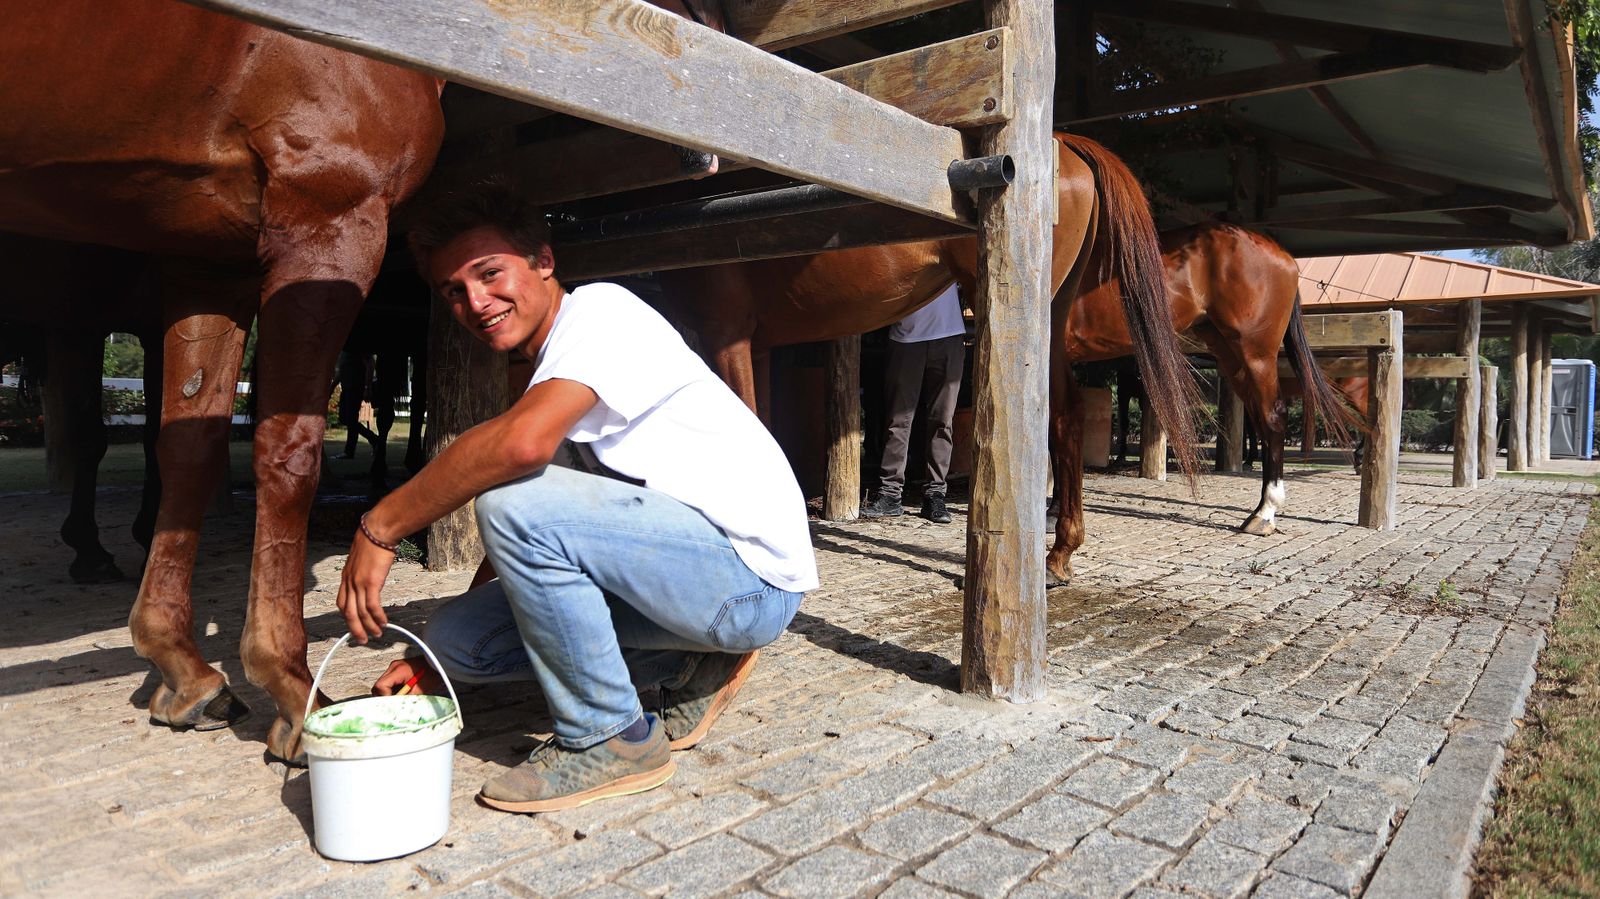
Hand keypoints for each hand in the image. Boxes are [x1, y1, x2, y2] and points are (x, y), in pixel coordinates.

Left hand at [336, 524, 396, 643]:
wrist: (377, 531)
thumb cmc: (373, 539)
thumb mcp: (361, 557)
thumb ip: (362, 570)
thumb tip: (371, 576)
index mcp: (345, 576)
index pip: (341, 602)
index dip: (347, 616)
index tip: (354, 624)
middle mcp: (349, 582)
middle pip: (348, 612)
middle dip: (354, 628)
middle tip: (362, 640)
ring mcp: (358, 583)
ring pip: (359, 612)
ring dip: (368, 626)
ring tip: (376, 634)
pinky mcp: (371, 583)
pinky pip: (372, 606)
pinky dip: (377, 617)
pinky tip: (383, 623)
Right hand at [372, 657, 443, 695]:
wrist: (439, 662)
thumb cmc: (432, 673)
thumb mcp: (419, 690)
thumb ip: (406, 699)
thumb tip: (396, 710)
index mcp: (397, 670)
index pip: (380, 686)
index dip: (385, 697)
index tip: (394, 702)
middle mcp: (393, 667)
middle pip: (378, 686)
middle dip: (385, 697)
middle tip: (397, 702)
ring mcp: (394, 667)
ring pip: (383, 685)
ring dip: (390, 693)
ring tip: (403, 696)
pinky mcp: (397, 669)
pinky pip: (389, 682)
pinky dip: (394, 689)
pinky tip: (404, 691)